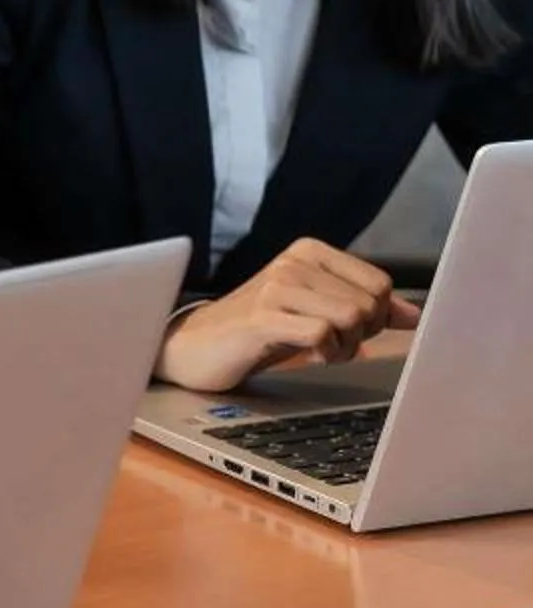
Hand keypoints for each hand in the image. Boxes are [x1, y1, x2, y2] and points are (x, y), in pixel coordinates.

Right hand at [155, 236, 419, 393]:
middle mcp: (293, 262)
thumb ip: (363, 308)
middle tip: (331, 345)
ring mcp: (275, 287)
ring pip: (351, 318)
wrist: (194, 346)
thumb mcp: (315, 311)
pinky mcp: (261, 317)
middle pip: (368, 303)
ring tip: (319, 351)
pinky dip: (324, 354)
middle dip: (361, 335)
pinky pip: (321, 335)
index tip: (349, 330)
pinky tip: (304, 356)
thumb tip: (414, 315)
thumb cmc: (260, 328)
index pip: (379, 283)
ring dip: (344, 347)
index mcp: (309, 251)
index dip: (376, 316)